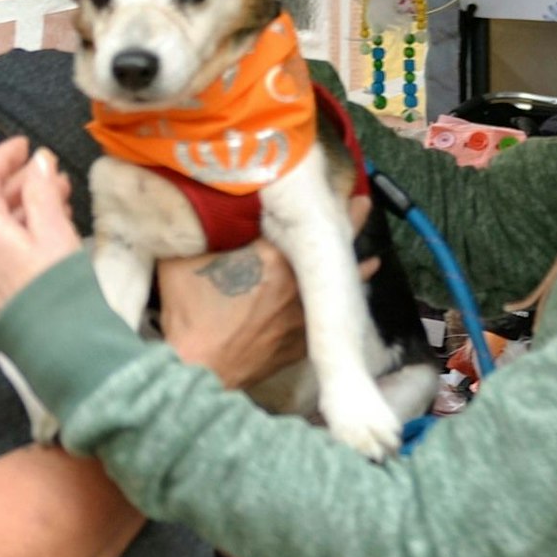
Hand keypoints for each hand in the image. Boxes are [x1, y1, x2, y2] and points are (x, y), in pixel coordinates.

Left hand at [0, 138, 80, 317]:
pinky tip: (46, 226)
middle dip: (22, 182)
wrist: (52, 343)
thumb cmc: (54, 285)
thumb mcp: (53, 228)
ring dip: (24, 205)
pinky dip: (17, 228)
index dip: (5, 155)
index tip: (26, 144)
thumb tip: (39, 159)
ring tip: (60, 198)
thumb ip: (42, 188)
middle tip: (55, 173)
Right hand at [157, 197, 378, 388]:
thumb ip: (202, 233)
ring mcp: (301, 315)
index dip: (321, 203)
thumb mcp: (183, 259)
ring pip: (335, 287)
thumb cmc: (188, 312)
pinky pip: (327, 322)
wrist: (196, 368)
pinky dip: (339, 311)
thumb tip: (204, 208)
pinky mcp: (298, 342)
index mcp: (270, 255)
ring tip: (373, 259)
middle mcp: (295, 283)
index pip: (300, 221)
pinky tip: (348, 311)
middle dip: (347, 226)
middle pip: (327, 249)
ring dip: (354, 270)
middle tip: (363, 205)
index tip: (336, 188)